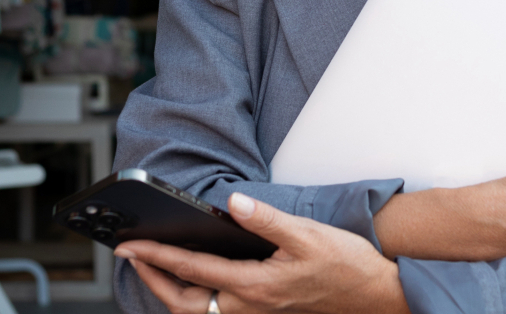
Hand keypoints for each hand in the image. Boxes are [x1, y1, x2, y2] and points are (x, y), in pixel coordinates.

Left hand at [115, 192, 409, 313]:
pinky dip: (195, 298)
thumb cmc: (345, 264)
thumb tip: (230, 203)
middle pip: (184, 304)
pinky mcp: (264, 312)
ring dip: (171, 292)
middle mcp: (250, 307)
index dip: (156, 256)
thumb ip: (264, 218)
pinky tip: (193, 280)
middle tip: (132, 255)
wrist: (375, 294)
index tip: (131, 245)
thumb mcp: (306, 233)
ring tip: (155, 266)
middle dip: (153, 280)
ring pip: (199, 312)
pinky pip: (216, 311)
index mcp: (255, 286)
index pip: (192, 272)